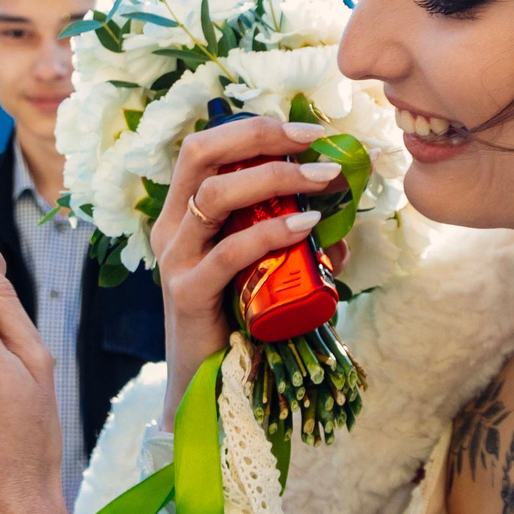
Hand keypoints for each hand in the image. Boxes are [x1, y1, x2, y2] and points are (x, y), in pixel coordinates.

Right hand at [151, 118, 341, 422]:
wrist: (210, 386)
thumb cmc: (239, 320)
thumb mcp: (262, 269)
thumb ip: (291, 242)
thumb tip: (343, 222)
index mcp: (182, 214)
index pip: (204, 148)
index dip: (253, 128)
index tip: (307, 130)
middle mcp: (171, 229)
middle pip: (200, 154)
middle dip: (261, 137)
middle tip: (316, 142)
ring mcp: (175, 261)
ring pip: (216, 196)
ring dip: (276, 178)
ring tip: (325, 180)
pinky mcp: (188, 294)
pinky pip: (230, 252)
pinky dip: (273, 232)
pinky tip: (309, 225)